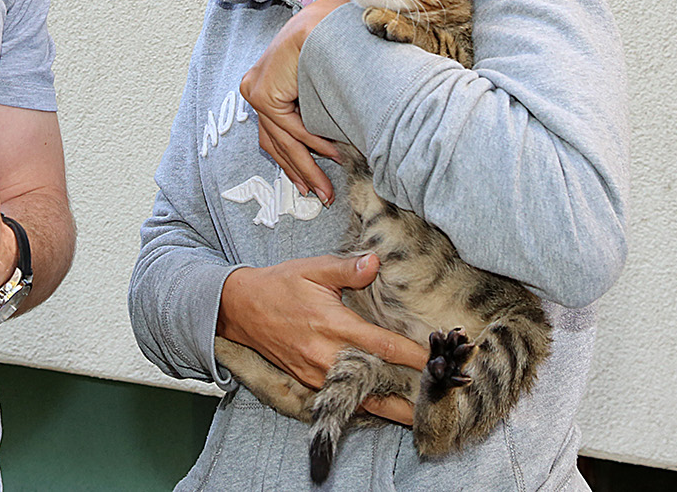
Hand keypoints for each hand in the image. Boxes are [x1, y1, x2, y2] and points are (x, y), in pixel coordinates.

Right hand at [217, 253, 426, 425]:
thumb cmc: (279, 285)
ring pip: (360, 399)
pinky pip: (341, 398)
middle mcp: (326, 355)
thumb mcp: (312, 268)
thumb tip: (375, 261)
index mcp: (332, 325)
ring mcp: (316, 373)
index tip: (436, 359)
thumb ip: (347, 268)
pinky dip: (365, 405)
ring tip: (418, 415)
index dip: (412, 355)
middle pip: (375, 385)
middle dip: (406, 396)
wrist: (240, 308)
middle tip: (436, 401)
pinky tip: (385, 408)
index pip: (382, 345)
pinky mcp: (308, 381)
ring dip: (389, 408)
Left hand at [241, 0, 348, 203]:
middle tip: (321, 196)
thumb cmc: (331, 47)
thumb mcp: (319, 86)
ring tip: (326, 188)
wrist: (327, 21)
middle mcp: (255, 87)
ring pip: (282, 140)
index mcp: (266, 85)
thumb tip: (331, 145)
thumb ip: (315, 112)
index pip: (276, 134)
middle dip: (301, 172)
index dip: (295, 162)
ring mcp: (255, 89)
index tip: (312, 186)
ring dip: (308, 167)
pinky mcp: (261, 93)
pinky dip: (311, 143)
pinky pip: (289, 127)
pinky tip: (331, 154)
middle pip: (276, 142)